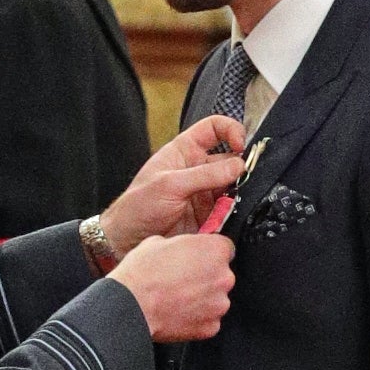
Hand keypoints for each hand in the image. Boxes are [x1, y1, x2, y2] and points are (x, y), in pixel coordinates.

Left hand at [99, 116, 245, 254]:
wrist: (127, 241)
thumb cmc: (137, 208)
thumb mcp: (169, 185)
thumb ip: (204, 175)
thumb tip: (237, 165)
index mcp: (184, 151)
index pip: (214, 128)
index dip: (230, 130)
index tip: (240, 144)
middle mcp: (197, 170)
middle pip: (230, 160)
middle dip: (240, 169)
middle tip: (241, 181)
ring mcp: (205, 193)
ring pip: (234, 187)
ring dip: (238, 194)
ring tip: (229, 204)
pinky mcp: (209, 216)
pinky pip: (230, 211)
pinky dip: (234, 213)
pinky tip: (226, 217)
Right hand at [109, 233, 234, 341]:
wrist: (131, 305)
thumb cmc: (142, 272)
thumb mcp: (159, 241)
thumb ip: (182, 245)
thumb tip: (183, 249)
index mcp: (215, 251)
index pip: (224, 248)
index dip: (208, 253)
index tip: (197, 258)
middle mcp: (224, 278)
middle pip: (221, 275)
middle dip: (206, 276)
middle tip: (182, 279)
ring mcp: (219, 304)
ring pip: (215, 298)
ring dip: (202, 298)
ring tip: (176, 297)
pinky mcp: (211, 327)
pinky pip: (208, 319)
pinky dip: (196, 317)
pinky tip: (177, 312)